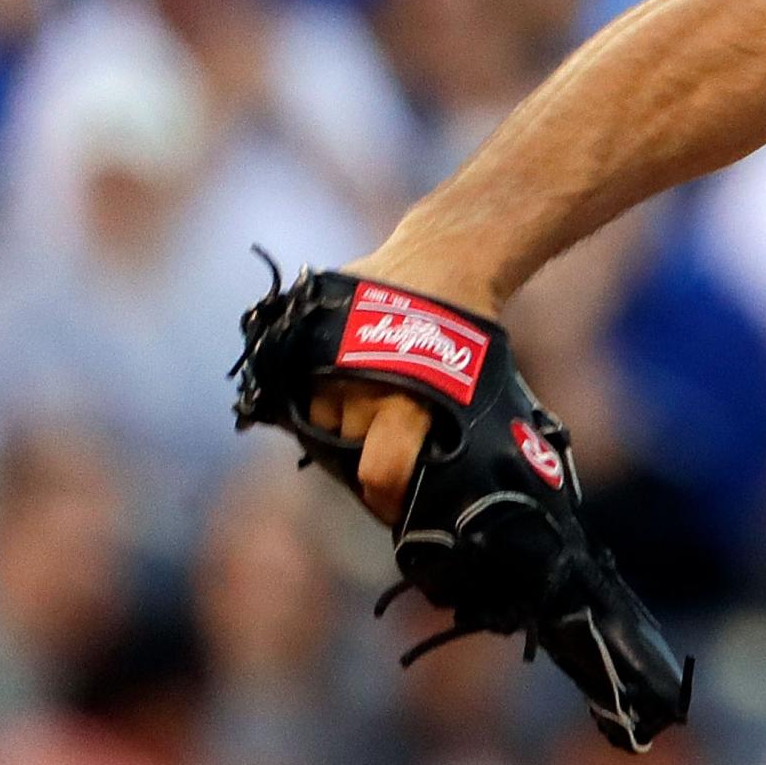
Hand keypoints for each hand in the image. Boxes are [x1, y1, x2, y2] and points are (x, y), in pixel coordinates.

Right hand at [310, 250, 499, 523]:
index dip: (386, 498)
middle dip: (363, 455)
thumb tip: (431, 481)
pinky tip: (341, 383)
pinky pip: (300, 388)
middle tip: (385, 448)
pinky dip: (316, 393)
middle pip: (345, 450)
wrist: (440, 258)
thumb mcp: (466, 383)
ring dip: (337, 421)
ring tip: (367, 402)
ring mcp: (324, 361)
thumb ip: (438, 427)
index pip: (379, 474)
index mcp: (403, 402)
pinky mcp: (305, 340)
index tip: (395, 506)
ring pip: (319, 418)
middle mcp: (357, 386)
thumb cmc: (464, 327)